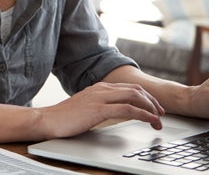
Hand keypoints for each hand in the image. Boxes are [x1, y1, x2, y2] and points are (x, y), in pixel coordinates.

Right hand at [37, 82, 165, 138]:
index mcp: (98, 88)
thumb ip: (98, 105)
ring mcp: (100, 98)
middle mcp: (101, 89)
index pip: (128, 88)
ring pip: (135, 97)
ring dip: (151, 108)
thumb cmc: (63, 118)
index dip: (145, 97)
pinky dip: (144, 114)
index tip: (153, 107)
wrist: (47, 120)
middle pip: (135, 90)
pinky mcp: (99, 109)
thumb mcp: (84, 107)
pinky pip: (128, 110)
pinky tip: (150, 120)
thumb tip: (112, 111)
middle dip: (152, 101)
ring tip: (158, 119)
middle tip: (161, 113)